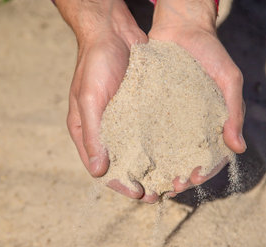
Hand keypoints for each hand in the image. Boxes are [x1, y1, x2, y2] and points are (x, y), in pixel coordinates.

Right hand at [57, 0, 152, 199]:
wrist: (114, 32)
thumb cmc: (95, 64)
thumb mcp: (89, 99)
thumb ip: (92, 134)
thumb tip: (98, 172)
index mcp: (88, 132)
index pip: (102, 167)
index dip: (120, 183)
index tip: (140, 194)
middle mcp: (107, 130)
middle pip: (124, 164)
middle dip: (141, 180)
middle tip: (161, 193)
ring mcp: (125, 120)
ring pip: (140, 151)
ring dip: (154, 166)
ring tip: (172, 178)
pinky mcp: (142, 110)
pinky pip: (152, 133)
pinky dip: (162, 145)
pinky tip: (177, 153)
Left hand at [149, 0, 245, 194]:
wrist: (182, 28)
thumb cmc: (212, 53)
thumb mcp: (229, 80)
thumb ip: (234, 112)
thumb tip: (238, 148)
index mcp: (212, 124)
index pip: (210, 157)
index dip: (202, 172)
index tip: (191, 178)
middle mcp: (189, 126)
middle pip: (184, 160)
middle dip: (177, 177)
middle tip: (167, 187)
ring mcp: (169, 120)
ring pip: (164, 152)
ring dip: (158, 170)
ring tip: (149, 181)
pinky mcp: (151, 110)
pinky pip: (146, 132)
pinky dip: (142, 148)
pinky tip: (133, 159)